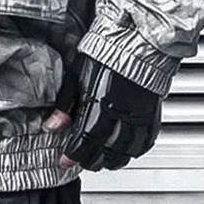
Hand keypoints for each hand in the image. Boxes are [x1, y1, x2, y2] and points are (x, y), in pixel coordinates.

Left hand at [43, 54, 161, 170]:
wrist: (134, 42)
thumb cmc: (105, 54)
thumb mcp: (76, 75)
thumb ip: (65, 104)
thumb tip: (52, 126)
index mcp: (99, 104)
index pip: (84, 142)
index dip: (72, 155)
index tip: (64, 161)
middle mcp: (120, 114)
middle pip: (105, 152)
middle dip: (90, 160)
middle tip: (81, 161)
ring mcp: (138, 117)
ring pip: (126, 152)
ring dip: (112, 160)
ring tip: (101, 160)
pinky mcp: (151, 115)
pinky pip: (145, 142)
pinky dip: (134, 151)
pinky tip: (126, 151)